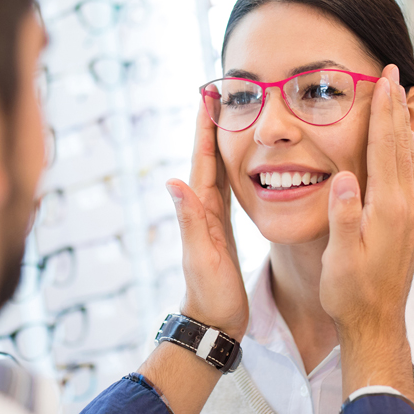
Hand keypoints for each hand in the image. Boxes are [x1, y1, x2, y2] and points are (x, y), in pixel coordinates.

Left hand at [164, 104, 248, 339]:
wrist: (214, 322)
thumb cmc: (209, 294)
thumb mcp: (202, 256)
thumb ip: (189, 221)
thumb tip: (173, 181)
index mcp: (201, 210)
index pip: (202, 160)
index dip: (205, 127)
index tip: (208, 93)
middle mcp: (204, 209)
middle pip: (209, 157)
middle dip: (213, 124)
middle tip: (220, 91)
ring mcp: (213, 219)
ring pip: (219, 170)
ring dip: (222, 141)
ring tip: (231, 114)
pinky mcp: (225, 229)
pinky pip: (228, 189)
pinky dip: (233, 169)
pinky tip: (241, 162)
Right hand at [319, 64, 413, 402]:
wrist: (376, 323)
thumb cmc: (351, 293)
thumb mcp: (340, 258)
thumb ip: (344, 216)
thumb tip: (345, 179)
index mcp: (389, 209)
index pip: (384, 148)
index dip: (382, 111)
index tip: (381, 79)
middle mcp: (407, 207)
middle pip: (401, 145)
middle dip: (395, 107)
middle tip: (392, 73)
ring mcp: (412, 215)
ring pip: (411, 158)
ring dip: (403, 126)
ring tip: (399, 99)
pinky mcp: (410, 223)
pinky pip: (413, 176)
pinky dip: (407, 150)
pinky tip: (404, 146)